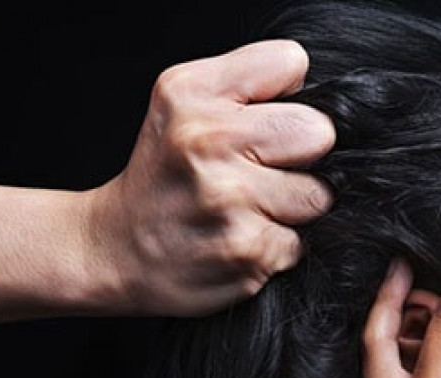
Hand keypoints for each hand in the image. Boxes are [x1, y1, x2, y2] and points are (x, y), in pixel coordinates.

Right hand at [84, 40, 334, 316]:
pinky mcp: (247, 250)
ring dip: (294, 207)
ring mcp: (228, 199)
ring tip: (249, 208)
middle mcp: (207, 141)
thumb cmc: (165, 174)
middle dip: (303, 154)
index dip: (285, 95)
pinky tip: (241, 239)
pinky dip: (278, 245)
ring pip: (318, 194)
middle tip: (261, 170)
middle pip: (319, 132)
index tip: (260, 121)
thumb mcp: (183, 103)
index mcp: (191, 93)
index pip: (290, 63)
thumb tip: (325, 100)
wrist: (115, 251)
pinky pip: (302, 241)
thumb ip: (249, 82)